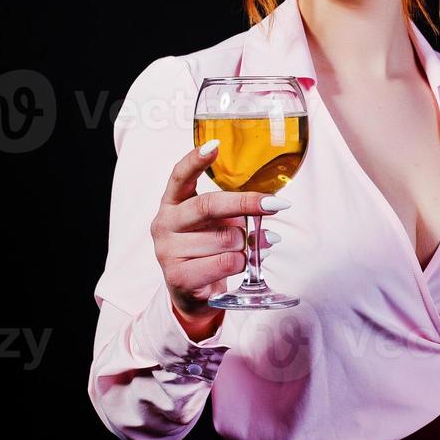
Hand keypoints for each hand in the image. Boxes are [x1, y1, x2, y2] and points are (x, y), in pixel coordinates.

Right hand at [152, 140, 285, 339]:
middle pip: (208, 206)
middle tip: (275, 204)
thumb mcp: (217, 224)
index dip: (196, 160)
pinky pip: (225, 263)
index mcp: (172, 203)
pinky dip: (242, 262)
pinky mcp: (178, 277)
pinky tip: (242, 263)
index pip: (180, 176)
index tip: (215, 146)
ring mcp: (168, 251)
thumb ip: (234, 213)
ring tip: (248, 247)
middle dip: (245, 204)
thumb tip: (270, 207)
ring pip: (225, 238)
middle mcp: (164, 224)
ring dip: (246, 243)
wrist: (193, 294)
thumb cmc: (208, 251)